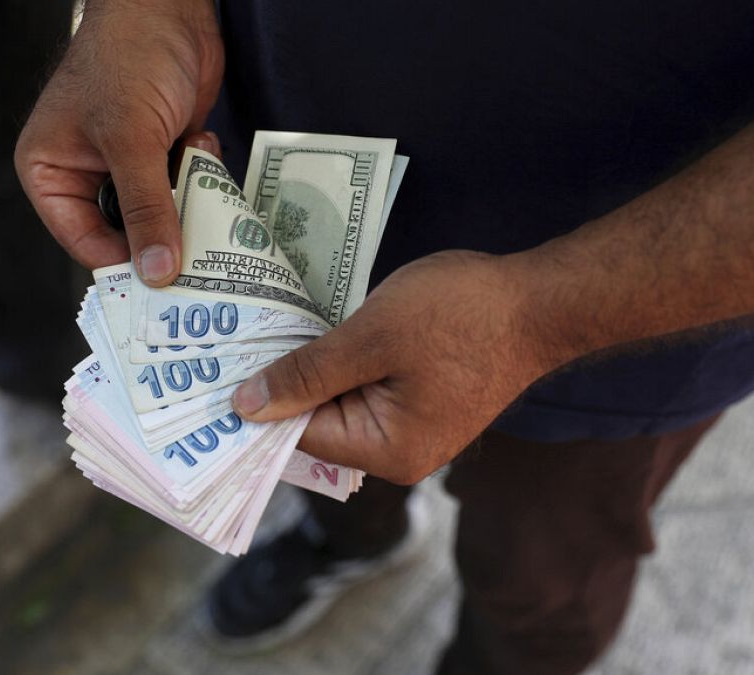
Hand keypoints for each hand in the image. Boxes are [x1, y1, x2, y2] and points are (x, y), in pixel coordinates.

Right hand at [15, 0, 223, 284]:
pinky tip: (203, 144)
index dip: (124, 266)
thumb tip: (160, 274)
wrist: (167, 7)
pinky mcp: (162, 153)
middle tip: (200, 262)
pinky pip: (184, 189)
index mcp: (50, 173)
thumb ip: (147, 209)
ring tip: (206, 194)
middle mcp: (83, 175)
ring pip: (159, 215)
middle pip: (124, 236)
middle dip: (161, 239)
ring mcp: (125, 166)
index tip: (166, 287)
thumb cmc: (127, 60)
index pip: (84, 242)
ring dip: (186, 205)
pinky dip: (200, 176)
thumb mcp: (132, 141)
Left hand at [230, 251, 558, 484]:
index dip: (257, 402)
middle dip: (280, 383)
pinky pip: (365, 388)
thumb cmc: (460, 314)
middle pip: (317, 422)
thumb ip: (306, 374)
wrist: (542, 299)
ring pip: (339, 402)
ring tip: (261, 330)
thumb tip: (245, 406)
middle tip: (227, 344)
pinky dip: (340, 361)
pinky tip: (313, 328)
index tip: (212, 373)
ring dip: (310, 368)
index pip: (299, 435)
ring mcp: (415, 427)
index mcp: (387, 450)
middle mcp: (399, 452)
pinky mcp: (424, 400)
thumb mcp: (371, 336)